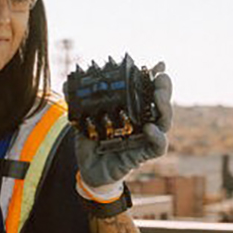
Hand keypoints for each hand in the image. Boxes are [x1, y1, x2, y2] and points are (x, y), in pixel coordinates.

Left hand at [75, 62, 173, 187]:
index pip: (147, 90)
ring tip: (159, 97)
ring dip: (165, 107)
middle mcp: (142, 121)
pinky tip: (150, 128)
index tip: (159, 64)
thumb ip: (78, 102)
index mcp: (131, 109)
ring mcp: (145, 137)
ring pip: (165, 121)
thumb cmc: (91, 141)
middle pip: (161, 102)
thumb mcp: (83, 119)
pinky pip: (158, 147)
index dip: (156, 77)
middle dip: (164, 88)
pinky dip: (158, 137)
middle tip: (160, 78)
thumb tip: (67, 82)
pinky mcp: (143, 154)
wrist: (89, 169)